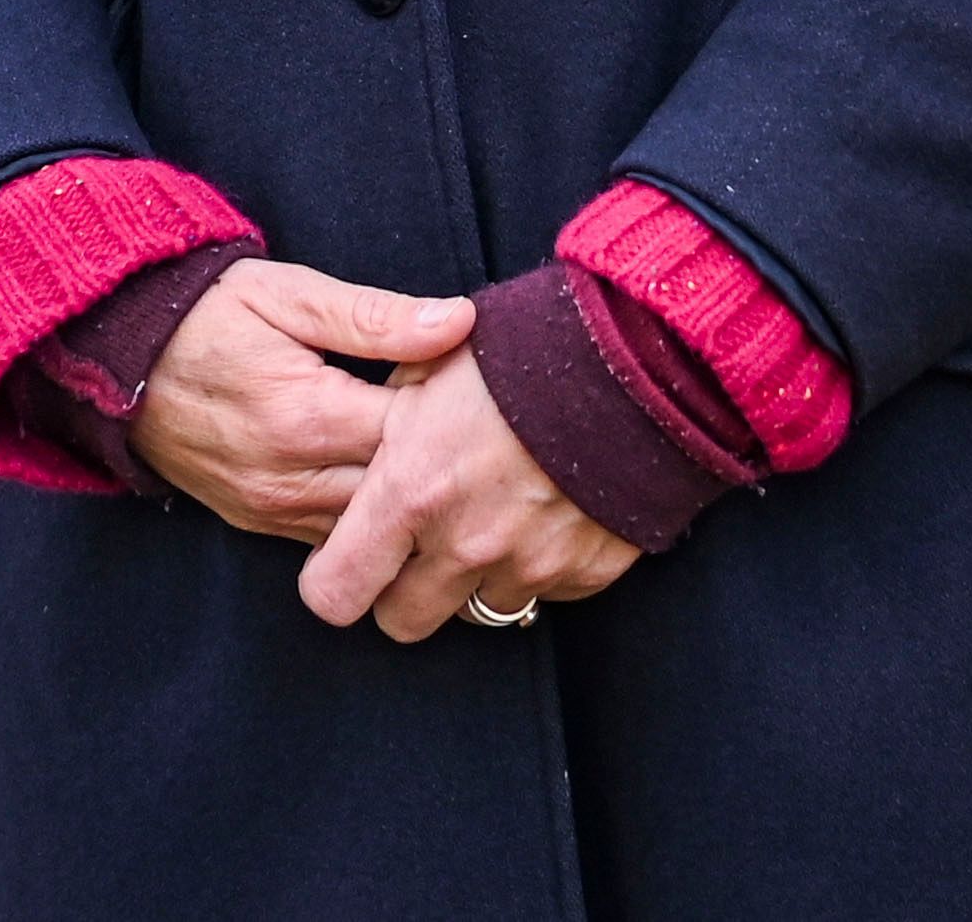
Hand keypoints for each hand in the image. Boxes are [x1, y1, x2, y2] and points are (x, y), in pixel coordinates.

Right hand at [127, 260, 475, 545]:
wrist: (116, 357)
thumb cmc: (209, 312)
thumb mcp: (289, 294)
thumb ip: (376, 317)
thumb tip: (460, 321)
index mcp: (307, 417)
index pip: (415, 437)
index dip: (457, 416)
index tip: (480, 389)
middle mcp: (291, 479)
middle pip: (401, 497)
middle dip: (441, 469)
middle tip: (477, 432)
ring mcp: (272, 511)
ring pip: (371, 531)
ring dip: (407, 502)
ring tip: (443, 462)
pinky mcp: (259, 525)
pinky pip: (334, 541)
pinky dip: (368, 520)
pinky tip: (393, 489)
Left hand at [303, 351, 639, 638]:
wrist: (637, 359)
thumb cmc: (525, 348)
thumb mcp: (434, 363)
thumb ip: (387, 415)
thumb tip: (365, 442)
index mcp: (410, 491)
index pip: (334, 592)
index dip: (334, 580)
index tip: (348, 558)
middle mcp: (463, 543)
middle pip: (401, 622)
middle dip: (402, 591)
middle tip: (420, 543)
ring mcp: (527, 565)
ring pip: (476, 610)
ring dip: (476, 575)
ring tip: (496, 512)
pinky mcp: (582, 573)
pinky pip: (541, 594)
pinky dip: (536, 565)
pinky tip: (547, 509)